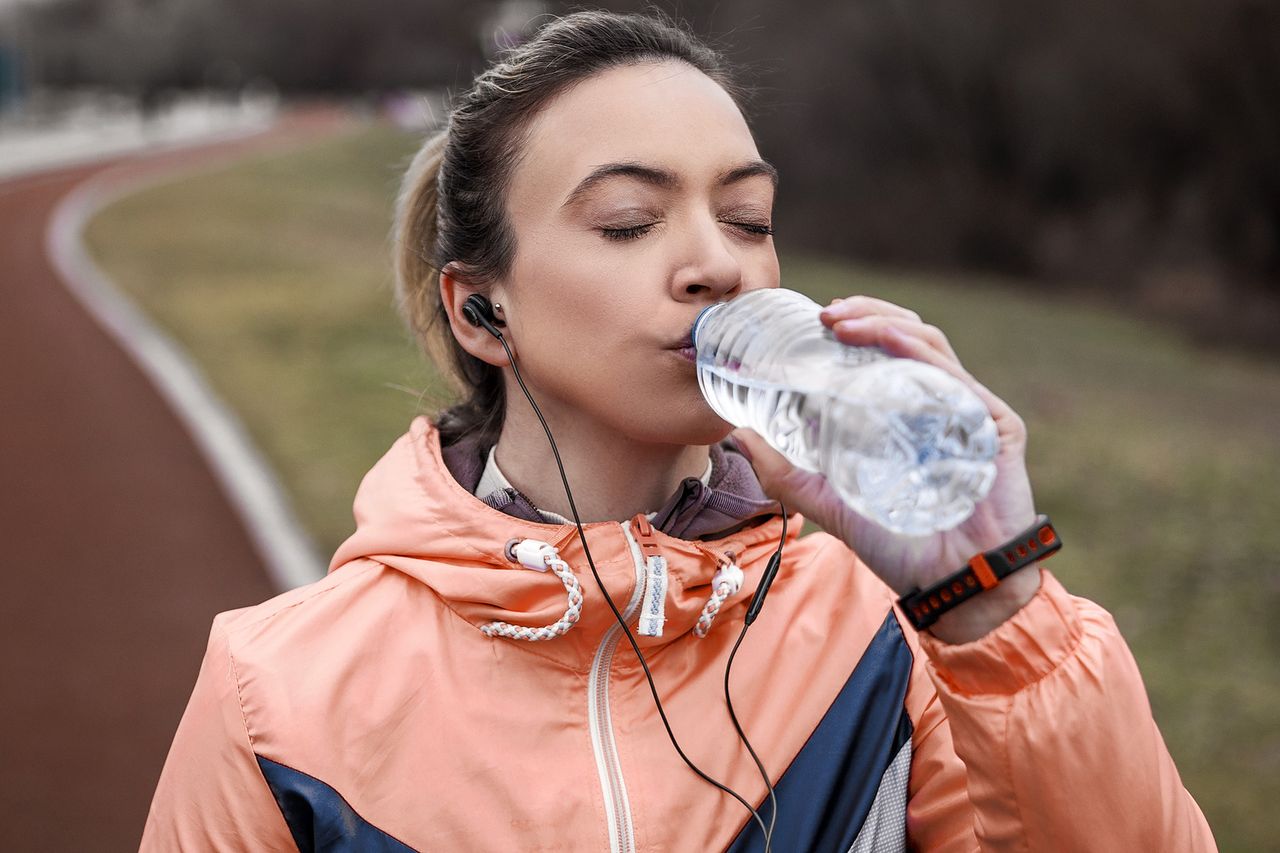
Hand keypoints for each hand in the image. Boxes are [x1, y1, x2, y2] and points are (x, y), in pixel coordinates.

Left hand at [731, 295, 1040, 642]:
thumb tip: (737, 436)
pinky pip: (956, 376)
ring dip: (884, 322)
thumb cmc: (898, 543)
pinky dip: (918, 351)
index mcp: (902, 412)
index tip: (811, 321)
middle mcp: (935, 402)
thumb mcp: (828, 503)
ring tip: (843, 321)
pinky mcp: (994, 425)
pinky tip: (888, 339)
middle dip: (864, 313)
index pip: (880, 351)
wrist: (952, 585)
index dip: (852, 327)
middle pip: (905, 334)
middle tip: (823, 314)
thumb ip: (785, 472)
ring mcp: (966, 410)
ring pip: (929, 342)